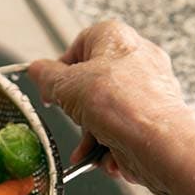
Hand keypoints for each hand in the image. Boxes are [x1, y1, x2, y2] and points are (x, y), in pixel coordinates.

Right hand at [29, 20, 194, 194]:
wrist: (158, 143)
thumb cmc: (121, 105)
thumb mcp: (66, 85)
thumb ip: (45, 76)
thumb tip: (36, 70)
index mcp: (117, 39)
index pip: (80, 44)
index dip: (61, 67)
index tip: (50, 86)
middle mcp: (136, 60)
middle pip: (90, 83)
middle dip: (77, 110)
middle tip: (71, 115)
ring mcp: (147, 89)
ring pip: (104, 110)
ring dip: (91, 134)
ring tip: (88, 147)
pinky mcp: (152, 117)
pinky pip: (121, 128)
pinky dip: (109, 144)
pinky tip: (105, 154)